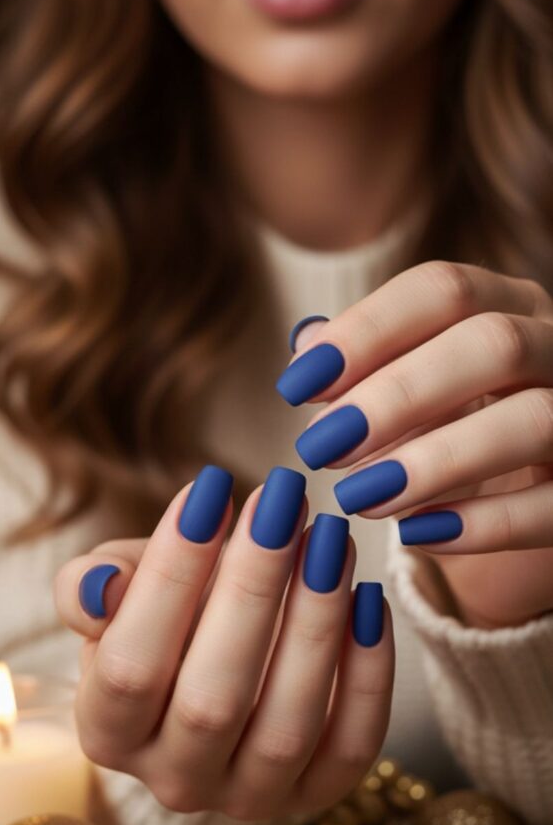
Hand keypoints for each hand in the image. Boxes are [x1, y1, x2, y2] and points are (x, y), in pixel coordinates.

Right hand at [54, 467, 393, 819]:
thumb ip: (89, 585)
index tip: (208, 489)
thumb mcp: (114, 589)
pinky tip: (368, 599)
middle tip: (282, 502)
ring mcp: (248, 797)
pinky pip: (350, 748)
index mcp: (107, 732)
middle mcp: (173, 781)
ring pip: (285, 727)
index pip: (129, 666)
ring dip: (315, 624)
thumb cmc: (160, 613)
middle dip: (251, 589)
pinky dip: (367, 675)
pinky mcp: (314, 793)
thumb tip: (99, 587)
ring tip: (330, 539)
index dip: (168, 577)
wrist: (212, 659)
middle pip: (210, 702)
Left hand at [279, 261, 552, 627]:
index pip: (442, 290)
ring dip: (433, 460)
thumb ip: (362, 364)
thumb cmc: (452, 430)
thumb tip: (306, 342)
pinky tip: (414, 534)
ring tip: (357, 496)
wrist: (519, 504)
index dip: (365, 332)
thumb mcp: (408, 391)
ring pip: (532, 419)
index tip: (297, 384)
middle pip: (492, 344)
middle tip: (321, 446)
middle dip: (397, 395)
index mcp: (508, 305)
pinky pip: (552, 506)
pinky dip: (482, 524)